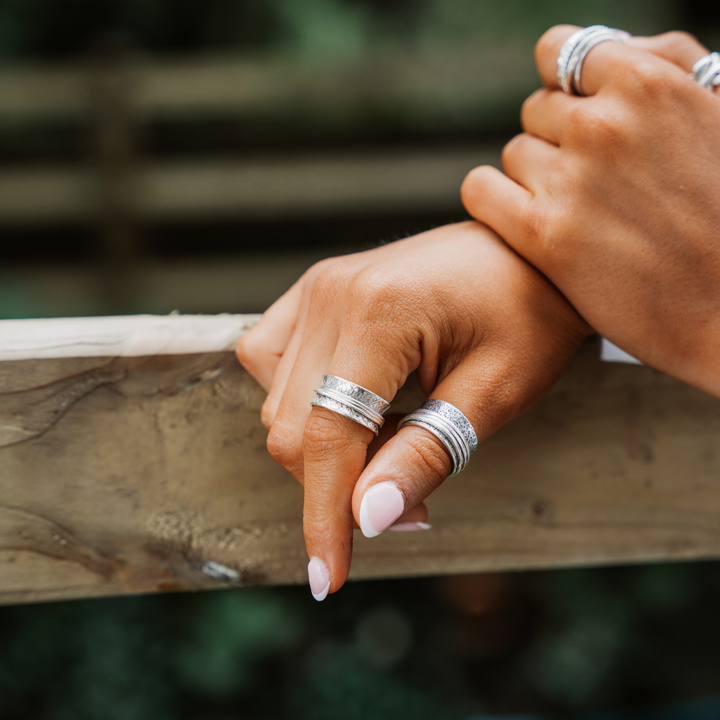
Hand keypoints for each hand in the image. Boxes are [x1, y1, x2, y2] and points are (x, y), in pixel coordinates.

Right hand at [236, 221, 588, 598]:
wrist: (528, 252)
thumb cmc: (530, 313)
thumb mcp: (495, 393)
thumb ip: (426, 454)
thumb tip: (368, 519)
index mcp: (381, 312)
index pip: (330, 435)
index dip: (325, 516)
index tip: (329, 578)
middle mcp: (332, 292)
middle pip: (292, 426)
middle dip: (335, 486)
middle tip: (404, 503)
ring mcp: (317, 286)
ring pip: (276, 402)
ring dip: (324, 446)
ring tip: (393, 440)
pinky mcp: (315, 290)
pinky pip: (271, 360)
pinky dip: (302, 402)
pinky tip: (353, 405)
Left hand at [461, 27, 719, 396]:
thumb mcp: (717, 109)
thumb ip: (661, 64)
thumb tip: (600, 49)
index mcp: (647, 83)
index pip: (560, 52)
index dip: (566, 84)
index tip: (576, 109)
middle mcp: (602, 125)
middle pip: (537, 110)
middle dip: (559, 138)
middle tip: (595, 177)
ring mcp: (569, 181)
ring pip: (515, 154)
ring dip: (536, 176)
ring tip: (581, 209)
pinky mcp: (542, 236)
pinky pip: (480, 191)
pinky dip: (491, 199)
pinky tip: (519, 216)